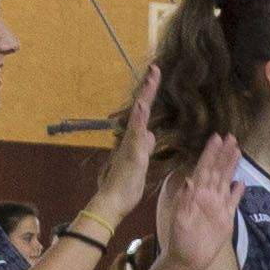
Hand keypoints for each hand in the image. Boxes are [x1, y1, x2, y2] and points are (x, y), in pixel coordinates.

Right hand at [86, 68, 161, 225]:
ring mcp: (131, 144)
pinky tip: (141, 105)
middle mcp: (132, 137)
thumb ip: (144, 146)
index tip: (157, 76)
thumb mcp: (140, 162)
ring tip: (153, 76)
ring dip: (145, 95)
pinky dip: (138, 118)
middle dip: (148, 87)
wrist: (113, 201)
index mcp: (137, 139)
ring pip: (138, 116)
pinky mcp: (132, 154)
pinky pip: (135, 133)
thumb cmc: (126, 185)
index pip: (146, 112)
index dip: (151, 94)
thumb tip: (151, 134)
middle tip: (156, 68)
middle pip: (141, 107)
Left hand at [159, 136, 239, 269]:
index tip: (216, 138)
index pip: (204, 169)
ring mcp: (217, 207)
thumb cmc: (179, 240)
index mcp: (195, 194)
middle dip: (223, 154)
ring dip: (231, 166)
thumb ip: (184, 201)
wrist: (187, 260)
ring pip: (226, 181)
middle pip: (217, 171)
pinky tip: (242, 183)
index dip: (210, 153)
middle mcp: (207, 197)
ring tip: (237, 151)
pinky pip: (233, 202)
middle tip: (231, 137)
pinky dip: (237, 192)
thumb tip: (189, 181)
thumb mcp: (179, 220)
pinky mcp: (225, 219)